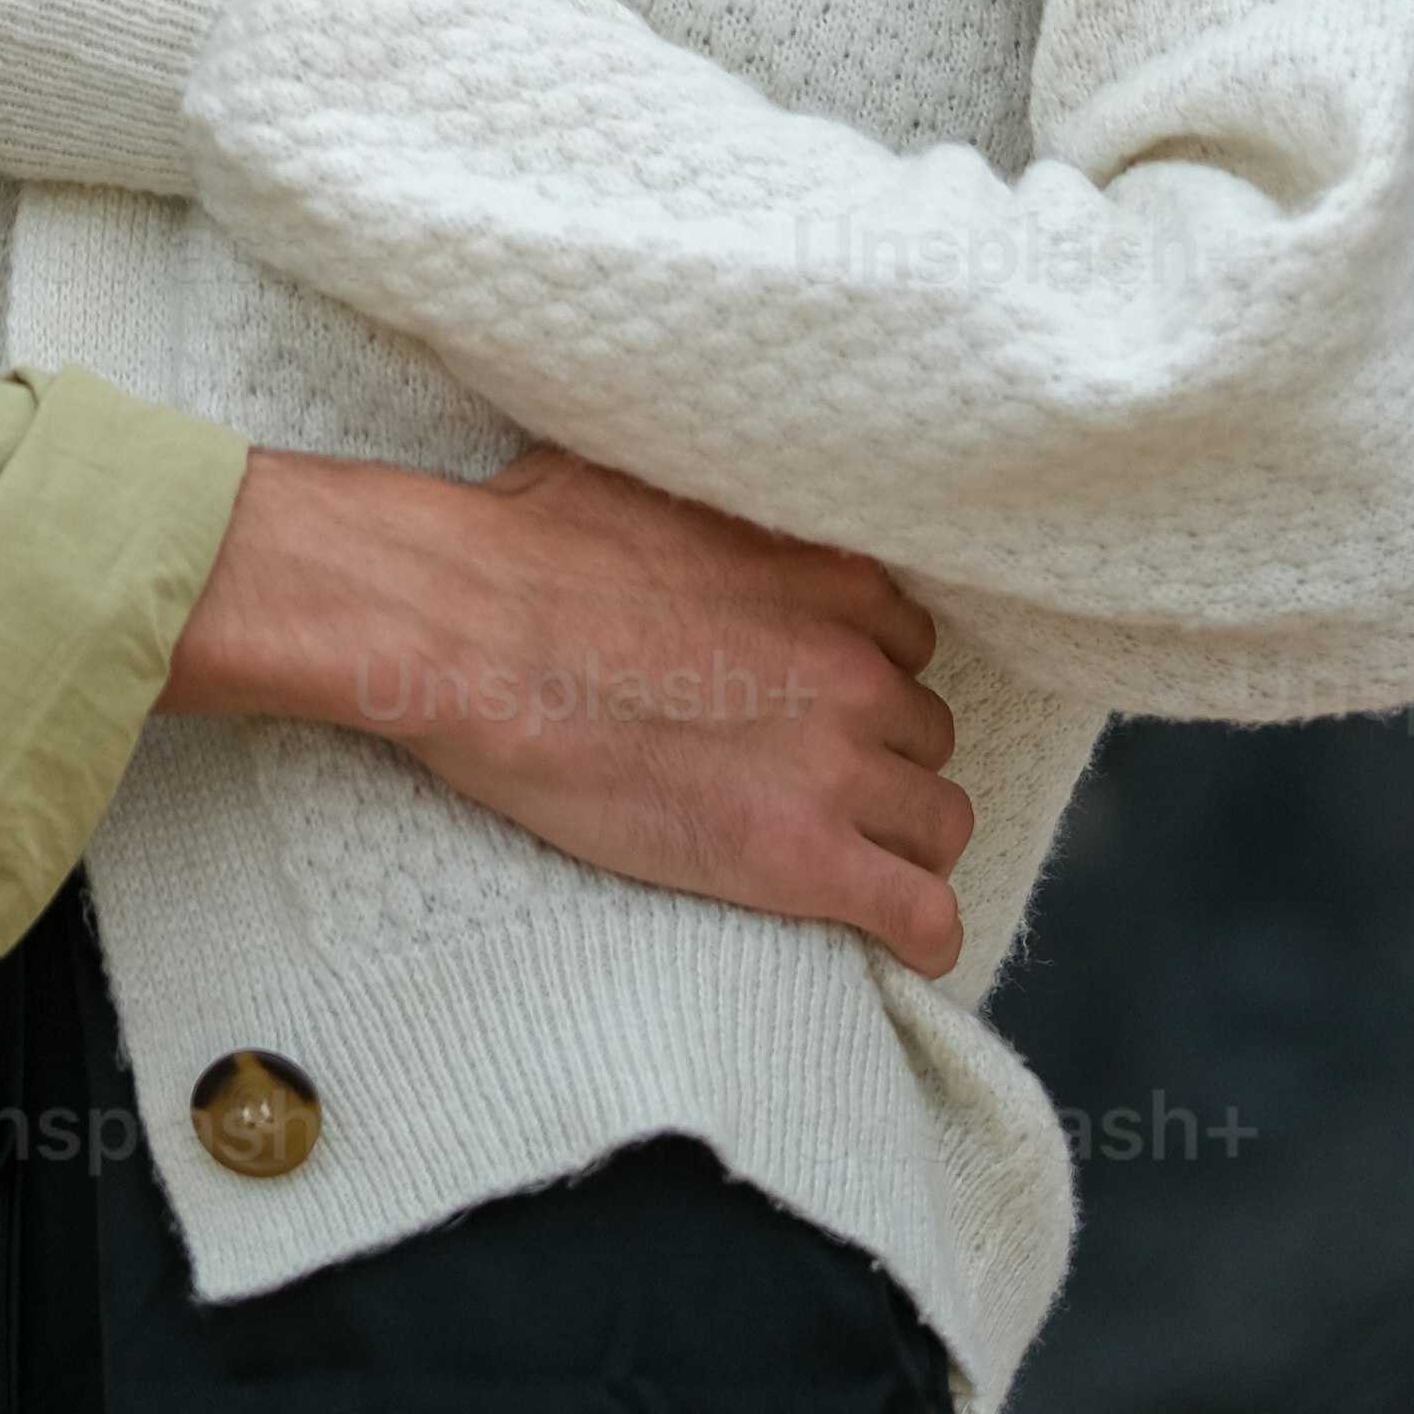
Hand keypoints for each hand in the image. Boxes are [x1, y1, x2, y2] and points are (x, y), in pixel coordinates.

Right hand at [165, 438, 973, 980]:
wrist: (473, 634)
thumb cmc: (526, 547)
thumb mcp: (641, 475)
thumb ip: (712, 504)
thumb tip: (696, 490)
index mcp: (826, 572)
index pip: (904, 641)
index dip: (862, 675)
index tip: (815, 700)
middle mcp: (854, 665)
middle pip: (925, 731)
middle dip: (879, 757)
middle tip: (809, 780)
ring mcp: (836, 765)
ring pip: (940, 822)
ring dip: (901, 839)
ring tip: (851, 860)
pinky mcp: (801, 859)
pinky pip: (921, 916)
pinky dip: (919, 933)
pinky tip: (894, 938)